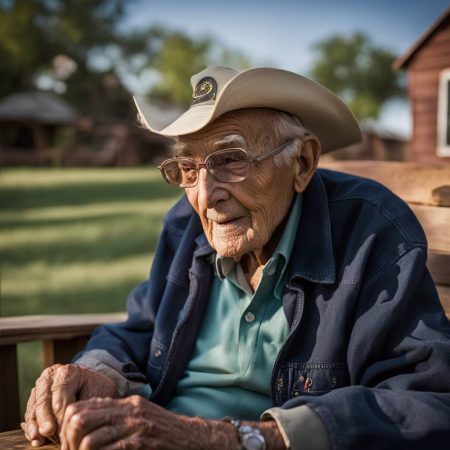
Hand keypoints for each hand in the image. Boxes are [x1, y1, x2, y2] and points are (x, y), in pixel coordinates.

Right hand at [23, 364, 117, 446]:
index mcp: (68, 371)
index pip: (61, 390)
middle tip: (49, 432)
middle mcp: (51, 376)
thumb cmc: (96, 391)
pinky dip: (31, 427)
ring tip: (40, 438)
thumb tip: (71, 422)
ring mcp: (41, 386)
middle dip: (45, 417)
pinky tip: (36, 438)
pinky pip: (30, 413)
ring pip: (34, 406)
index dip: (61, 410)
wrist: (92, 387)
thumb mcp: (97, 394)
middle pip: (44, 397)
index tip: (64, 427)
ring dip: (35, 424)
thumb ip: (83, 406)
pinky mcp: (35, 399)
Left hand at [59, 396, 238, 449]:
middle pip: (79, 420)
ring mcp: (134, 427)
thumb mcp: (139, 413)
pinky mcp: (140, 444)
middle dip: (68, 441)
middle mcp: (128, 411)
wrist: (189, 438)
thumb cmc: (162, 429)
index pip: (82, 406)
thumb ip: (115, 412)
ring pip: (90, 441)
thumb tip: (84, 415)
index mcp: (125, 402)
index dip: (66, 426)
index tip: (66, 442)